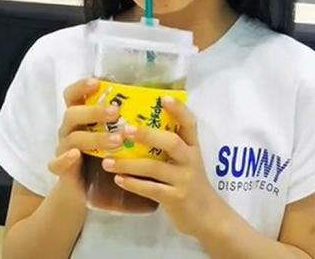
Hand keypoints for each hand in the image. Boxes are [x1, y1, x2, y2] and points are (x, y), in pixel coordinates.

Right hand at [50, 78, 122, 203]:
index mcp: (82, 117)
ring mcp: (64, 149)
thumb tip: (163, 99)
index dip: (82, 86)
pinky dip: (64, 159)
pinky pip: (56, 163)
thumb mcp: (119, 135)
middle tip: (116, 112)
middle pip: (73, 113)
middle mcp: (70, 129)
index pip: (74, 95)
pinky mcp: (62, 170)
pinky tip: (75, 155)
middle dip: (94, 112)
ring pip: (73, 138)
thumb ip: (131, 118)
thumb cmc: (109, 155)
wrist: (89, 190)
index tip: (97, 82)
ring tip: (117, 141)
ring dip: (95, 138)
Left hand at [102, 96, 224, 237]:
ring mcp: (184, 180)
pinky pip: (151, 189)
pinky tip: (117, 179)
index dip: (179, 110)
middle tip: (125, 129)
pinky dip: (133, 184)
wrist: (207, 216)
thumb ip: (171, 148)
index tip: (162, 98)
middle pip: (171, 142)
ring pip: (155, 167)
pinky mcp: (176, 198)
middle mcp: (191, 160)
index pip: (190, 124)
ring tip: (107, 160)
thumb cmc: (190, 184)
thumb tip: (140, 129)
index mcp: (193, 148)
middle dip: (147, 135)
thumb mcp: (187, 162)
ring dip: (129, 163)